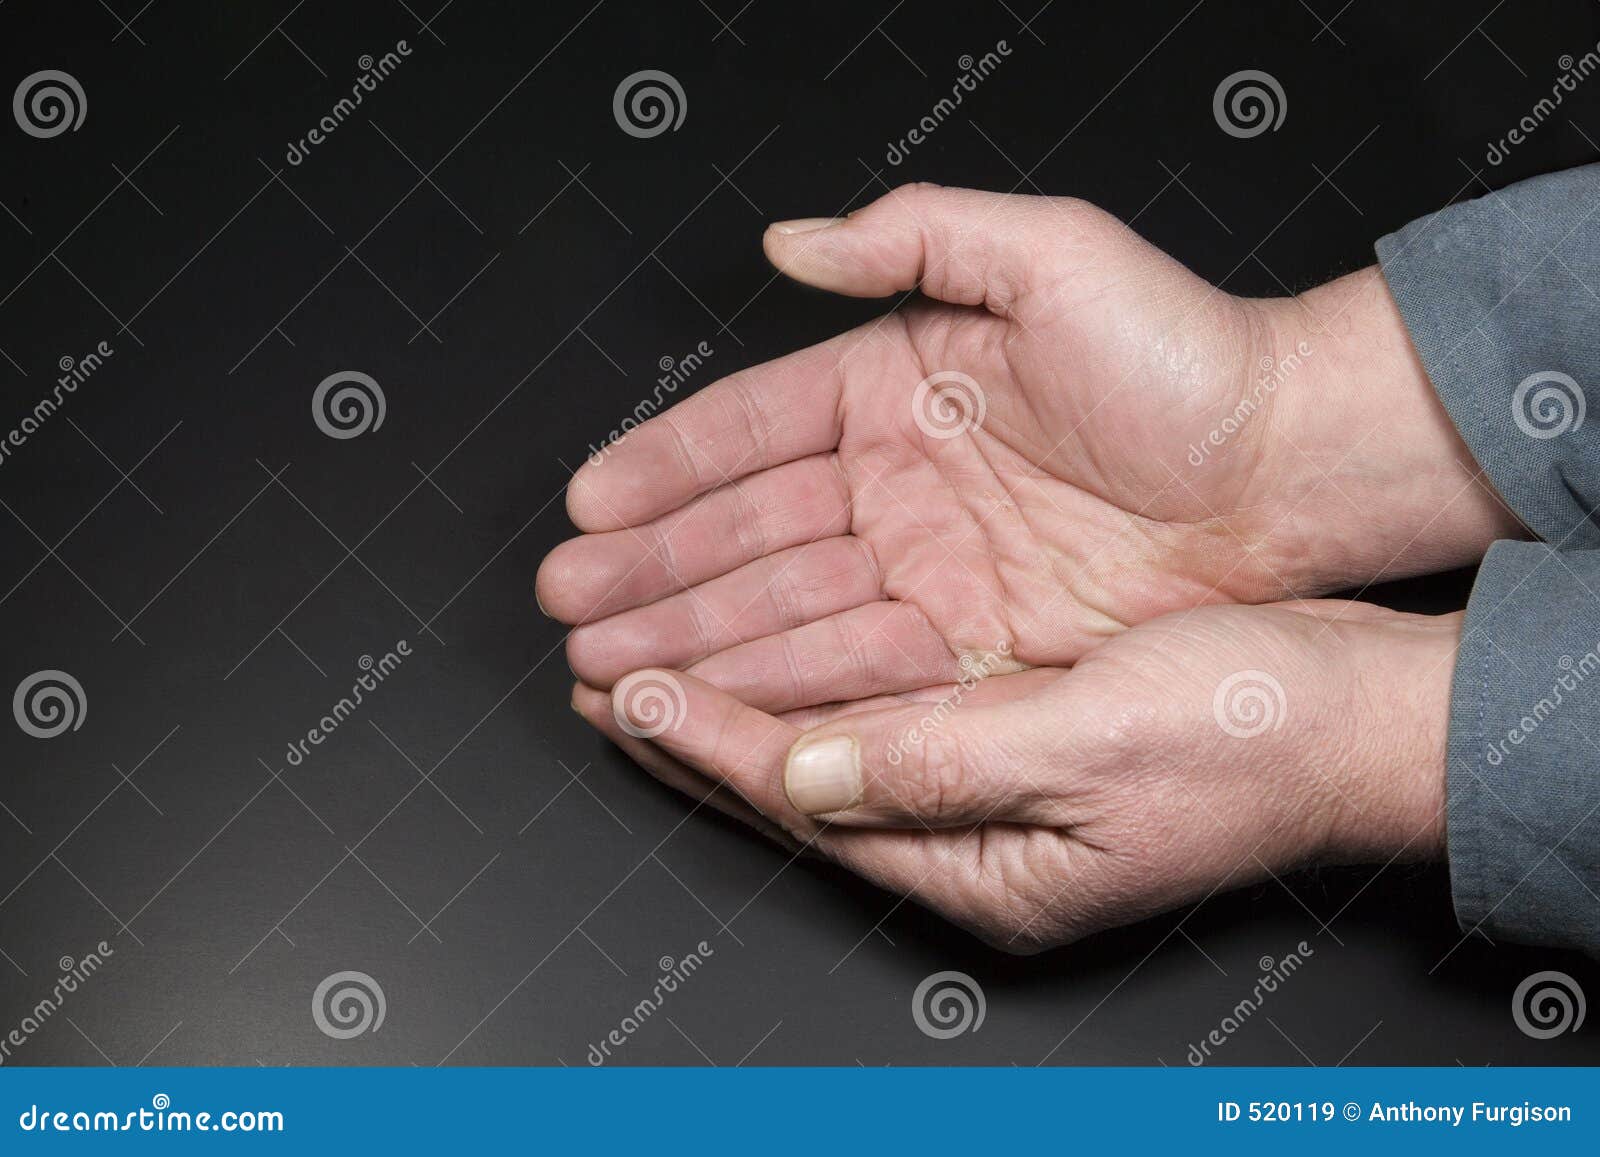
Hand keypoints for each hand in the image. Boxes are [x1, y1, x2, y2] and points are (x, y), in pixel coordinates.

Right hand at [538, 184, 1515, 712]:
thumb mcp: (1046, 253)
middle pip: (749, 533)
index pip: (753, 430)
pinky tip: (708, 696)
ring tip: (606, 664)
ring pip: (786, 607)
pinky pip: (857, 667)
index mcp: (896, 384)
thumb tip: (788, 241)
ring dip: (693, 638)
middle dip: (653, 571)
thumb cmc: (1183, 352)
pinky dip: (780, 684)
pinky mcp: (970, 642)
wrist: (1285, 467)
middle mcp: (898, 484)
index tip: (590, 499)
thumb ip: (911, 234)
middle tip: (569, 600)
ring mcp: (929, 568)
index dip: (666, 467)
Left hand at [572, 600, 1456, 950]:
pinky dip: (818, 685)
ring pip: (829, 754)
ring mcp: (994, 800)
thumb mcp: (1092, 745)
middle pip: (798, 791)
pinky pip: (883, 723)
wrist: (1360, 715)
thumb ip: (941, 763)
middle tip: (607, 683)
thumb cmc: (1255, 736)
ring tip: (661, 665)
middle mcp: (976, 844)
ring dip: (743, 704)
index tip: (629, 690)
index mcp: (987, 867)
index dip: (709, 742)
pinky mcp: (1018, 746)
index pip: (806, 801)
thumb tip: (806, 774)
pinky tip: (782, 656)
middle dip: (697, 736)